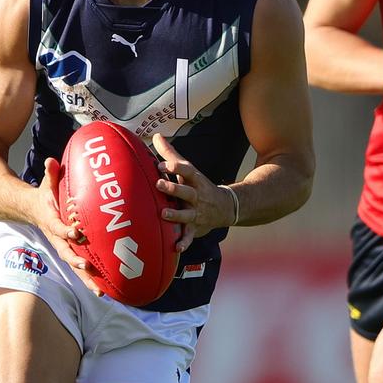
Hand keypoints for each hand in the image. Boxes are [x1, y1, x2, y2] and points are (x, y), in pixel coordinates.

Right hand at [33, 157, 102, 294]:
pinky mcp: (71, 252)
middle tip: (86, 268)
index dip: (66, 230)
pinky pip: (82, 267)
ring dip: (86, 279)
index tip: (76, 232)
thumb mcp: (46, 183)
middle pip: (66, 253)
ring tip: (100, 291)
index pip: (58, 227)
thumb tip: (51, 161)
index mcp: (51, 221)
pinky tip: (106, 289)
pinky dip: (91, 279)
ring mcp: (64, 247)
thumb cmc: (44, 195)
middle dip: (76, 262)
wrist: (31, 210)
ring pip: (75, 266)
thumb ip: (50, 174)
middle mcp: (57, 238)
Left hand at [152, 133, 233, 251]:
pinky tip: (176, 248)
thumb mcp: (188, 170)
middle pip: (186, 191)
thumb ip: (171, 154)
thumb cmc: (198, 185)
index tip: (161, 164)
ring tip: (163, 214)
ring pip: (187, 214)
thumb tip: (157, 135)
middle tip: (158, 184)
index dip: (174, 167)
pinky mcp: (196, 228)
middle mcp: (197, 196)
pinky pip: (190, 236)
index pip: (186, 171)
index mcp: (194, 181)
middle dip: (173, 188)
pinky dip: (184, 243)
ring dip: (176, 215)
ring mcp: (197, 213)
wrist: (226, 207)